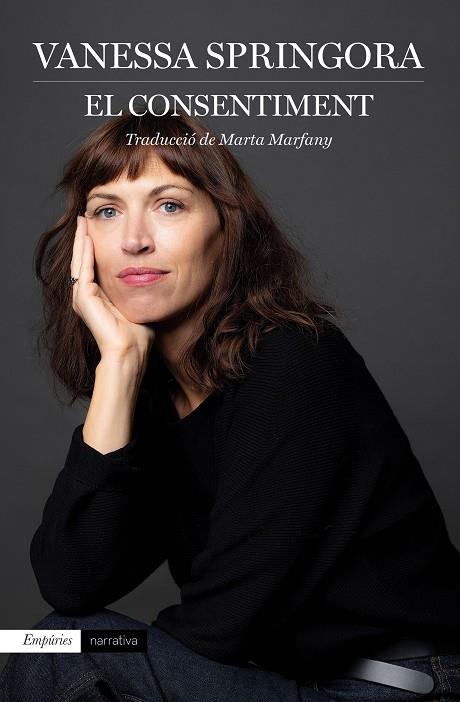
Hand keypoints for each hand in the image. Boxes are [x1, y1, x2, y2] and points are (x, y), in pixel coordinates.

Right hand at [70, 216, 154, 363]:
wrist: (130, 352)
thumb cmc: (138, 336)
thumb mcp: (138, 304)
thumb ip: (138, 291)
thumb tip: (151, 278)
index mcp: (97, 298)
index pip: (93, 266)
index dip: (95, 247)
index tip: (98, 228)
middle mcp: (86, 297)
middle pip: (83, 260)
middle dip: (84, 239)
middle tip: (85, 217)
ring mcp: (82, 298)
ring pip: (80, 261)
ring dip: (82, 241)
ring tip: (83, 221)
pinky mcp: (83, 299)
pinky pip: (83, 269)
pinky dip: (84, 252)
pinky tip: (87, 236)